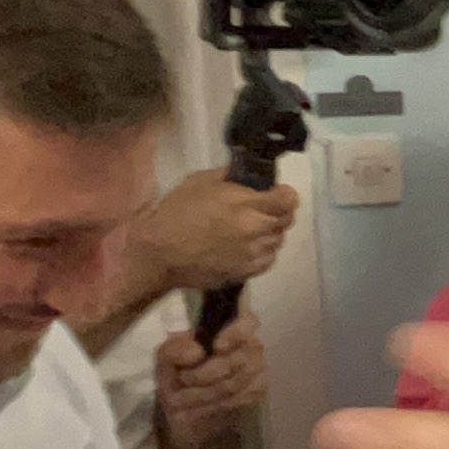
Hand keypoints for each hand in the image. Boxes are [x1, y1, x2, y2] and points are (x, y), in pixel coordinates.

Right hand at [138, 171, 300, 290]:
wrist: (160, 255)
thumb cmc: (175, 214)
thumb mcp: (199, 182)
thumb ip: (229, 176)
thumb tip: (247, 176)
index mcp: (245, 205)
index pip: (288, 200)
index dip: (285, 194)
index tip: (276, 192)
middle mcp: (256, 230)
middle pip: (286, 220)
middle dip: (278, 212)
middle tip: (262, 209)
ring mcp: (253, 254)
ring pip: (278, 240)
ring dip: (269, 232)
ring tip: (250, 229)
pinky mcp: (247, 273)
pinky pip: (268, 259)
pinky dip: (262, 251)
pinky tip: (246, 246)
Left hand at [158, 311, 266, 448]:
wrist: (182, 407)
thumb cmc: (177, 374)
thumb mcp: (166, 359)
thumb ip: (175, 350)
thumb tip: (197, 352)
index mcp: (227, 327)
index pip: (247, 321)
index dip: (236, 333)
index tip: (217, 347)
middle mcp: (248, 345)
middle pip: (237, 360)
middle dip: (204, 374)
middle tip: (182, 380)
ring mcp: (256, 368)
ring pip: (234, 383)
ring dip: (202, 394)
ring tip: (181, 398)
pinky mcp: (256, 391)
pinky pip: (238, 400)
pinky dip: (212, 406)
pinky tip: (197, 408)